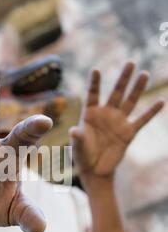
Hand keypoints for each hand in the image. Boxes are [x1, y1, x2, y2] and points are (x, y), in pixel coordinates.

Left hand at [69, 62, 163, 178]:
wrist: (95, 169)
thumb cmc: (83, 155)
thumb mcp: (78, 146)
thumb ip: (78, 137)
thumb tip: (73, 131)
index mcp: (90, 114)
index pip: (93, 95)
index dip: (94, 83)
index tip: (96, 70)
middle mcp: (106, 114)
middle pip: (116, 92)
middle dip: (123, 78)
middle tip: (130, 62)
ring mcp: (118, 122)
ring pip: (130, 102)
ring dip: (137, 88)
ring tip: (144, 73)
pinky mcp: (128, 132)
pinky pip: (142, 120)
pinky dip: (151, 112)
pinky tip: (161, 101)